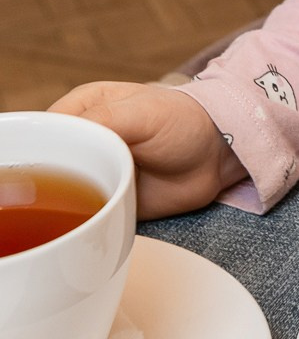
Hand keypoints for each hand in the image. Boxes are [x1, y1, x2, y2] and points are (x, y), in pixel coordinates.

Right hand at [49, 82, 244, 218]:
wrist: (218, 154)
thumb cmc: (183, 119)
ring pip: (60, 195)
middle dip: (47, 184)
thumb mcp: (141, 112)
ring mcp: (94, 173)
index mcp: (82, 109)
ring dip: (62, 208)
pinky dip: (81, 224)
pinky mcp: (107, 200)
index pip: (44, 132)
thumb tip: (63, 135)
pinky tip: (81, 229)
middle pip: (47, 166)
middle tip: (54, 199)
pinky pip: (84, 216)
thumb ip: (102, 120)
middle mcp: (83, 141)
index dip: (39, 151)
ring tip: (70, 214)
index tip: (43, 170)